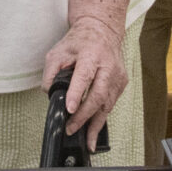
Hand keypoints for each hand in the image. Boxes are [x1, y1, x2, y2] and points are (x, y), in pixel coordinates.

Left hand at [41, 14, 130, 143]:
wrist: (102, 30)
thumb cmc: (79, 42)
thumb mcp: (58, 51)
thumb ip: (50, 72)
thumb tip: (49, 93)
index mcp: (90, 54)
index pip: (84, 76)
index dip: (76, 93)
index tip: (69, 109)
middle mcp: (107, 65)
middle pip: (98, 94)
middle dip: (84, 115)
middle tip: (71, 129)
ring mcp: (117, 75)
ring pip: (107, 104)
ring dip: (96, 123)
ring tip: (87, 140)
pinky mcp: (122, 83)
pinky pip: (111, 104)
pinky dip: (101, 117)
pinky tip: (94, 130)